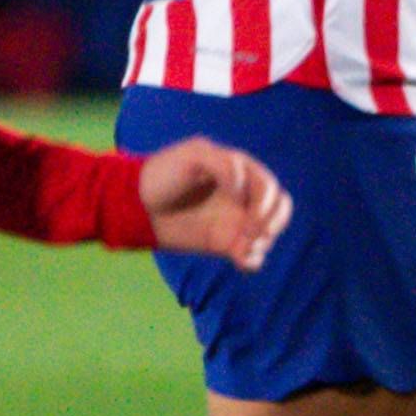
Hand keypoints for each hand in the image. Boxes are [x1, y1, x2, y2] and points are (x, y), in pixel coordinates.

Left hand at [137, 139, 292, 269]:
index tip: (238, 204)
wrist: (136, 205)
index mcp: (241, 173)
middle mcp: (243, 198)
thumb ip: (225, 164)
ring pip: (268, 234)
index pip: (269, 187)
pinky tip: (240, 260)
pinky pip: (252, 256)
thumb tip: (243, 191)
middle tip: (250, 234)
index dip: (263, 200)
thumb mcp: (194, 154)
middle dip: (271, 223)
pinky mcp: (225, 244)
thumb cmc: (163, 173)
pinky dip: (253, 260)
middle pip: (278, 210)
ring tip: (241, 249)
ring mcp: (236, 221)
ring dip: (262, 242)